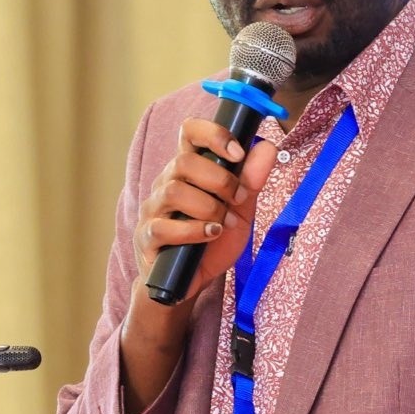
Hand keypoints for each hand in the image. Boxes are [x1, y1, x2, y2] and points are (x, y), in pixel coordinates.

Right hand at [133, 117, 276, 303]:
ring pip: (174, 192)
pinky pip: (164, 227)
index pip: (190, 132)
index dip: (213, 134)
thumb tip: (267, 147)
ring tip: (223, 223)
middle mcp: (166, 183)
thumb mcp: (240, 209)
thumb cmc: (212, 240)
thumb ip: (252, 180)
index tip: (238, 153)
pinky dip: (194, 231)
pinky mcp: (147, 237)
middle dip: (220, 180)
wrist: (192, 281)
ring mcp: (153, 209)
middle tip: (237, 200)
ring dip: (208, 207)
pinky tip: (210, 235)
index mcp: (188, 170)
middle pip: (184, 162)